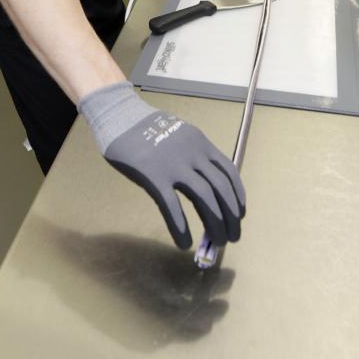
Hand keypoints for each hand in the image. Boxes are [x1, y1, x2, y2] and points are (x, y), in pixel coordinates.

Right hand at [78, 82, 245, 249]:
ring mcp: (174, 164)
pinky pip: (172, 206)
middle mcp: (193, 153)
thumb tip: (204, 186)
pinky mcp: (154, 176)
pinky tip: (184, 242)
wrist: (119, 116)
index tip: (239, 214)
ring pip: (204, 198)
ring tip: (217, 241)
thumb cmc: (146, 127)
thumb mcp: (178, 134)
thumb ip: (192, 155)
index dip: (237, 195)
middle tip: (232, 236)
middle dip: (230, 216)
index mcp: (200, 142)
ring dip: (214, 223)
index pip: (228, 172)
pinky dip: (181, 227)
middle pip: (220, 189)